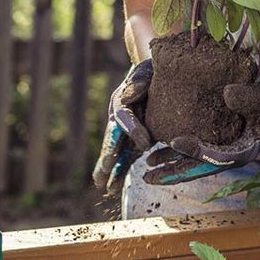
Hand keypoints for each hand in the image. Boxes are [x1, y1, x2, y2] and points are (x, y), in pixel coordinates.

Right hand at [91, 60, 153, 194]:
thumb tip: (131, 94)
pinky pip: (125, 157)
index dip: (134, 130)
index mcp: (121, 101)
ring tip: (107, 188)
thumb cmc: (152, 72)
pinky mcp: (132, 140)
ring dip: (111, 171)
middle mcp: (118, 118)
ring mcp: (123, 131)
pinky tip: (113, 188)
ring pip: (115, 152)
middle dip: (110, 157)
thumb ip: (139, 82)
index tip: (146, 144)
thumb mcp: (147, 71)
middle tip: (105, 174)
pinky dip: (119, 172)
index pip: (125, 117)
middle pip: (112, 139)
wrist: (155, 77)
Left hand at [144, 66, 259, 184]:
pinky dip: (177, 152)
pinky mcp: (218, 141)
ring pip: (192, 161)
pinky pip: (194, 150)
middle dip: (171, 173)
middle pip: (196, 168)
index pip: (214, 156)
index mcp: (242, 150)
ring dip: (170, 164)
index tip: (173, 142)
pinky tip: (160, 148)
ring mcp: (222, 149)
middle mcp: (229, 155)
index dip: (194, 152)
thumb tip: (227, 94)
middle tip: (146, 176)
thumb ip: (249, 97)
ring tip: (148, 164)